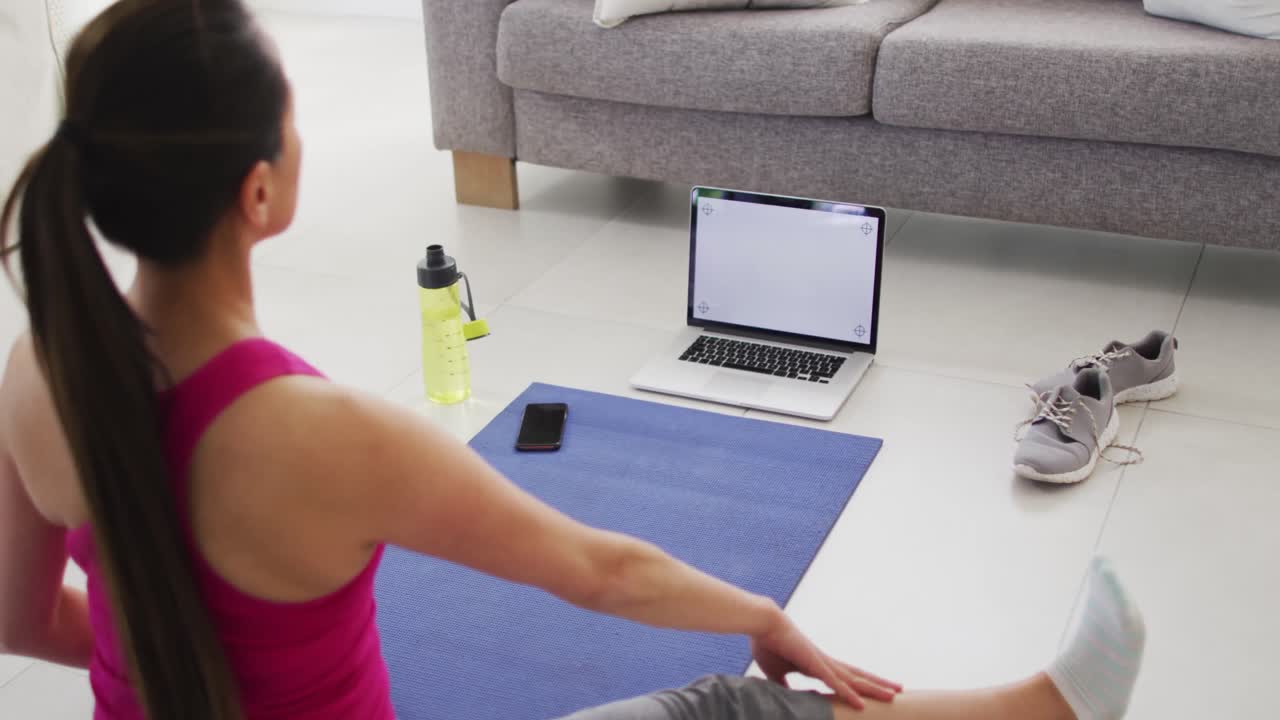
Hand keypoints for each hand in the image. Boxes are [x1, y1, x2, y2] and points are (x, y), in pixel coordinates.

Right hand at [750, 613, 901, 709]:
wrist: (763, 624)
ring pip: (853, 680)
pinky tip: (861, 704)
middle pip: (857, 676)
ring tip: (893, 695)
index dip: (860, 683)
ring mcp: (822, 663)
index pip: (846, 676)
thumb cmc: (768, 644)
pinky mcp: (813, 664)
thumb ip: (784, 685)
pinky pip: (835, 683)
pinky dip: (848, 694)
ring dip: (873, 688)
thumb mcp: (776, 672)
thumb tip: (785, 696)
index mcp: (818, 664)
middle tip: (898, 690)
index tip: (875, 690)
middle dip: (877, 684)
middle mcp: (826, 663)